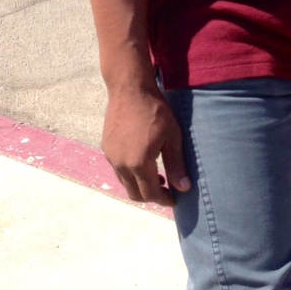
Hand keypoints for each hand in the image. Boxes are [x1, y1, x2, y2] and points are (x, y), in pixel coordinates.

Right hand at [101, 84, 190, 205]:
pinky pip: (118, 170)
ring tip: (157, 177)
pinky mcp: (106, 148)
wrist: (130, 89)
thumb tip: (184, 189)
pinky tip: (142, 163)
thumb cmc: (156, 111)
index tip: (174, 200)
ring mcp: (111, 156)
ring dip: (140, 185)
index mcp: (139, 163)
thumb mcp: (172, 138)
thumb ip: (176, 165)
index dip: (163, 200)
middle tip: (166, 190)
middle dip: (151, 197)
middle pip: (134, 193)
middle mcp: (121, 164)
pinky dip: (130, 174)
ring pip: (125, 183)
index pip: (150, 193)